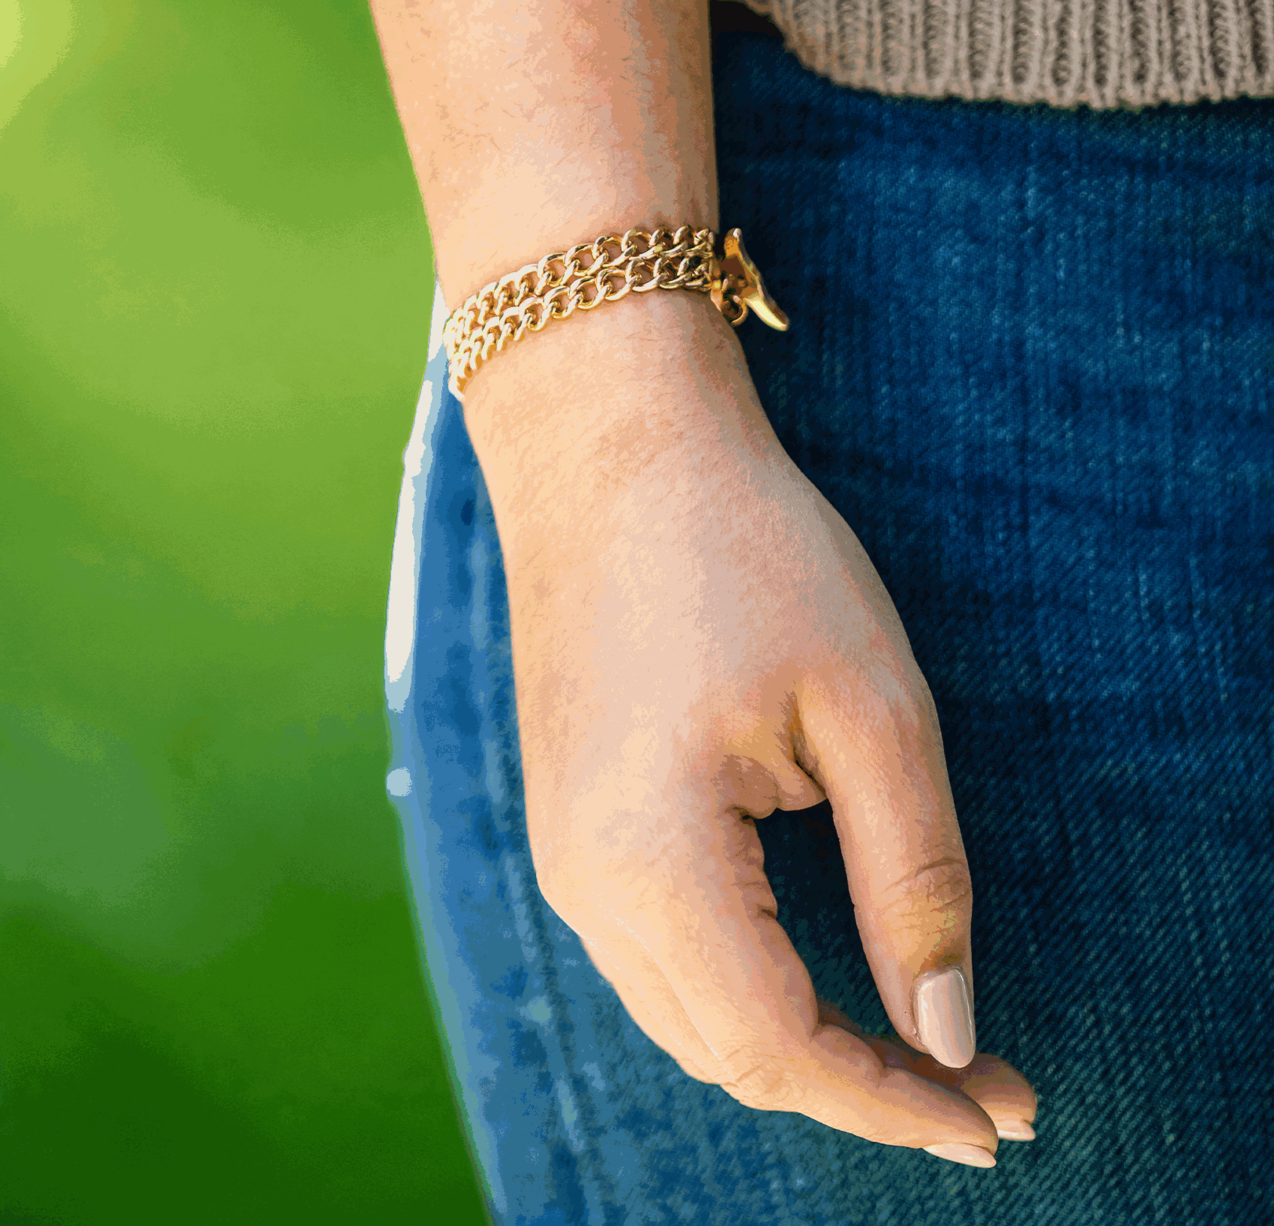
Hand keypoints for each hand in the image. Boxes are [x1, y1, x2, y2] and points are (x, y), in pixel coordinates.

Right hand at [464, 292, 1036, 1160]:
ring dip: (795, 1039)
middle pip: (726, 1050)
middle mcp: (583, 881)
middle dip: (856, 1084)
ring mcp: (562, 851)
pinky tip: (807, 958)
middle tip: (980, 1081)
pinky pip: (652, 950)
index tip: (1000, 1118)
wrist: (610, 446)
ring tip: (908, 1035)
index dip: (894, 1101)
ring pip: (684, 1011)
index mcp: (650, 860)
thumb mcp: (867, 708)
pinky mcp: (567, 816)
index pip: (780, 1046)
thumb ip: (911, 881)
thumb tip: (945, 1029)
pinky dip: (739, 982)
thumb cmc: (745, 551)